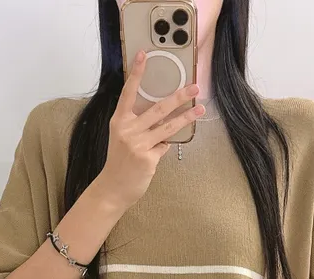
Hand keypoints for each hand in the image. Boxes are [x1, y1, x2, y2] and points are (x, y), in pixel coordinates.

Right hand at [94, 50, 204, 210]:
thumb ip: (138, 127)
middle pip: (158, 108)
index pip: (128, 93)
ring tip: (199, 109)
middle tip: (194, 88)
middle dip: (179, 97)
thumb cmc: (119, 162)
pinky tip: (157, 152)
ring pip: (168, 127)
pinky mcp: (148, 158)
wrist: (113, 188)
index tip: (143, 55)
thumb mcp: (122, 139)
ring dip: (186, 117)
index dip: (136, 73)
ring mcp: (138, 144)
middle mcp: (128, 130)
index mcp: (119, 121)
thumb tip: (161, 121)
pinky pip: (164, 147)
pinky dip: (165, 148)